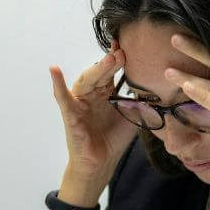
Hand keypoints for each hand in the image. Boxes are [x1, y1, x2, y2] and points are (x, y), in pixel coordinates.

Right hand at [49, 40, 137, 187]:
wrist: (102, 163)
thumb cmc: (114, 139)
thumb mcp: (133, 117)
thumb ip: (140, 101)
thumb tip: (155, 87)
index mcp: (105, 92)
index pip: (111, 71)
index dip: (118, 59)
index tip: (127, 46)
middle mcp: (91, 93)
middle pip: (100, 73)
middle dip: (111, 62)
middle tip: (122, 52)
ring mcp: (79, 102)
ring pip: (86, 81)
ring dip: (97, 69)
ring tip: (109, 59)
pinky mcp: (70, 114)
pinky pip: (62, 97)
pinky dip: (57, 83)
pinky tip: (54, 70)